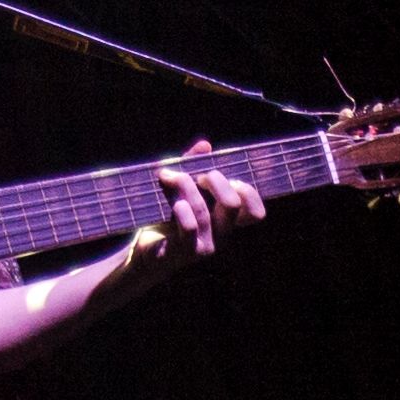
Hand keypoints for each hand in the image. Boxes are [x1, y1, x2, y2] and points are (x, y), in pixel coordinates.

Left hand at [122, 141, 266, 280]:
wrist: (144, 248)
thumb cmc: (165, 215)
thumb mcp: (179, 186)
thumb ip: (193, 165)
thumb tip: (205, 145)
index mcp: (227, 221)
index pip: (256, 213)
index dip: (248, 191)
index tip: (224, 176)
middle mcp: (221, 236)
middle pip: (234, 204)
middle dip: (216, 180)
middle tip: (199, 176)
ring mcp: (204, 247)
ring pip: (203, 210)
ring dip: (184, 186)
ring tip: (167, 176)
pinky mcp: (183, 253)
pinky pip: (188, 226)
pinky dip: (181, 209)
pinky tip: (172, 203)